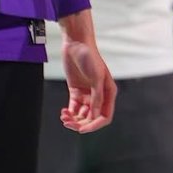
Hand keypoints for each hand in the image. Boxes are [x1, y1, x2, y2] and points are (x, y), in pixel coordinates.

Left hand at [59, 10, 116, 132]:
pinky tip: (63, 112)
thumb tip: (94, 115)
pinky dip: (69, 113)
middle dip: (81, 123)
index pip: (105, 116)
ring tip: (64, 117)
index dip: (95, 125)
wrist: (76, 44)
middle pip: (92, 118)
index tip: (83, 129)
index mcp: (108, 93)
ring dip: (73, 119)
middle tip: (69, 124)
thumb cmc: (90, 57)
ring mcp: (87, 94)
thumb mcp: (97, 77)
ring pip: (82, 115)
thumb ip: (97, 96)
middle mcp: (99, 96)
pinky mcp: (76, 91)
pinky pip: (74, 108)